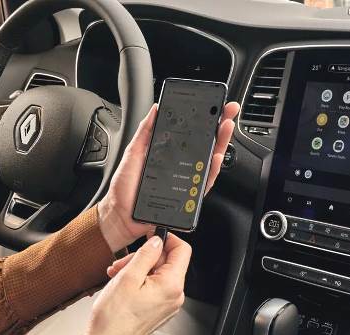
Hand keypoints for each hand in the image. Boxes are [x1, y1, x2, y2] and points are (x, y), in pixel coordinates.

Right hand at [74, 233, 191, 334]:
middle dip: (144, 257)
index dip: (167, 238)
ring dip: (138, 268)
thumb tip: (157, 240)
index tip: (152, 235)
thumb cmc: (113, 317)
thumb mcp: (128, 277)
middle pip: (167, 262)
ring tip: (118, 274)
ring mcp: (168, 304)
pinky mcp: (159, 309)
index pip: (182, 250)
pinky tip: (123, 284)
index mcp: (171, 286)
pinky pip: (154, 286)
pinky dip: (139, 281)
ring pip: (158, 273)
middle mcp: (174, 296)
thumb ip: (146, 254)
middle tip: (124, 262)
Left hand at [98, 102, 239, 251]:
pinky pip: (204, 182)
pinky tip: (215, 156)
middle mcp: (183, 165)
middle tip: (229, 111)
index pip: (193, 133)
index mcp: (171, 153)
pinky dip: (212, 168)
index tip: (214, 105)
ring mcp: (188, 180)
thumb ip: (145, 131)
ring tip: (225, 127)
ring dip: (221, 143)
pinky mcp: (189, 195)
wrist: (120, 213)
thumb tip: (156, 109)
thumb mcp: (134, 152)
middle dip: (220, 126)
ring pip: (210, 161)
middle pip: (207, 144)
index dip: (205, 120)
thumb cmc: (125, 187)